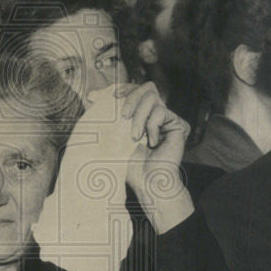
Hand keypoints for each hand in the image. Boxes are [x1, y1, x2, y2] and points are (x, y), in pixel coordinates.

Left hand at [118, 82, 193, 232]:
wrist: (146, 182)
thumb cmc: (128, 164)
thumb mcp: (111, 134)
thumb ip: (106, 115)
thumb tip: (92, 95)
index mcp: (140, 115)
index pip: (134, 90)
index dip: (122, 88)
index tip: (104, 96)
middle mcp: (155, 114)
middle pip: (145, 87)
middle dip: (131, 98)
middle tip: (123, 117)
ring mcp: (167, 119)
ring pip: (152, 97)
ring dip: (139, 117)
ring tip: (135, 137)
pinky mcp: (179, 124)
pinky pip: (161, 112)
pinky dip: (151, 126)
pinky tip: (152, 143)